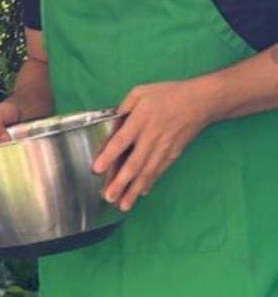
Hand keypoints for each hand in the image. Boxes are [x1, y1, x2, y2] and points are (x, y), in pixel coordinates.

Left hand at [92, 78, 213, 209]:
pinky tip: (141, 193)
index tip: (97, 169)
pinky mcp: (173, 153)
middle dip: (121, 182)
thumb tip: (111, 121)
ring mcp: (164, 147)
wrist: (200, 101)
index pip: (121, 141)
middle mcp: (152, 137)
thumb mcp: (141, 92)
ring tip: (123, 205)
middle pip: (134, 163)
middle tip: (109, 197)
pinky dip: (150, 183)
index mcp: (140, 120)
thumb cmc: (168, 94)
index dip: (108, 156)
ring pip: (147, 172)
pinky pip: (159, 171)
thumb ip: (124, 107)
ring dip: (134, 190)